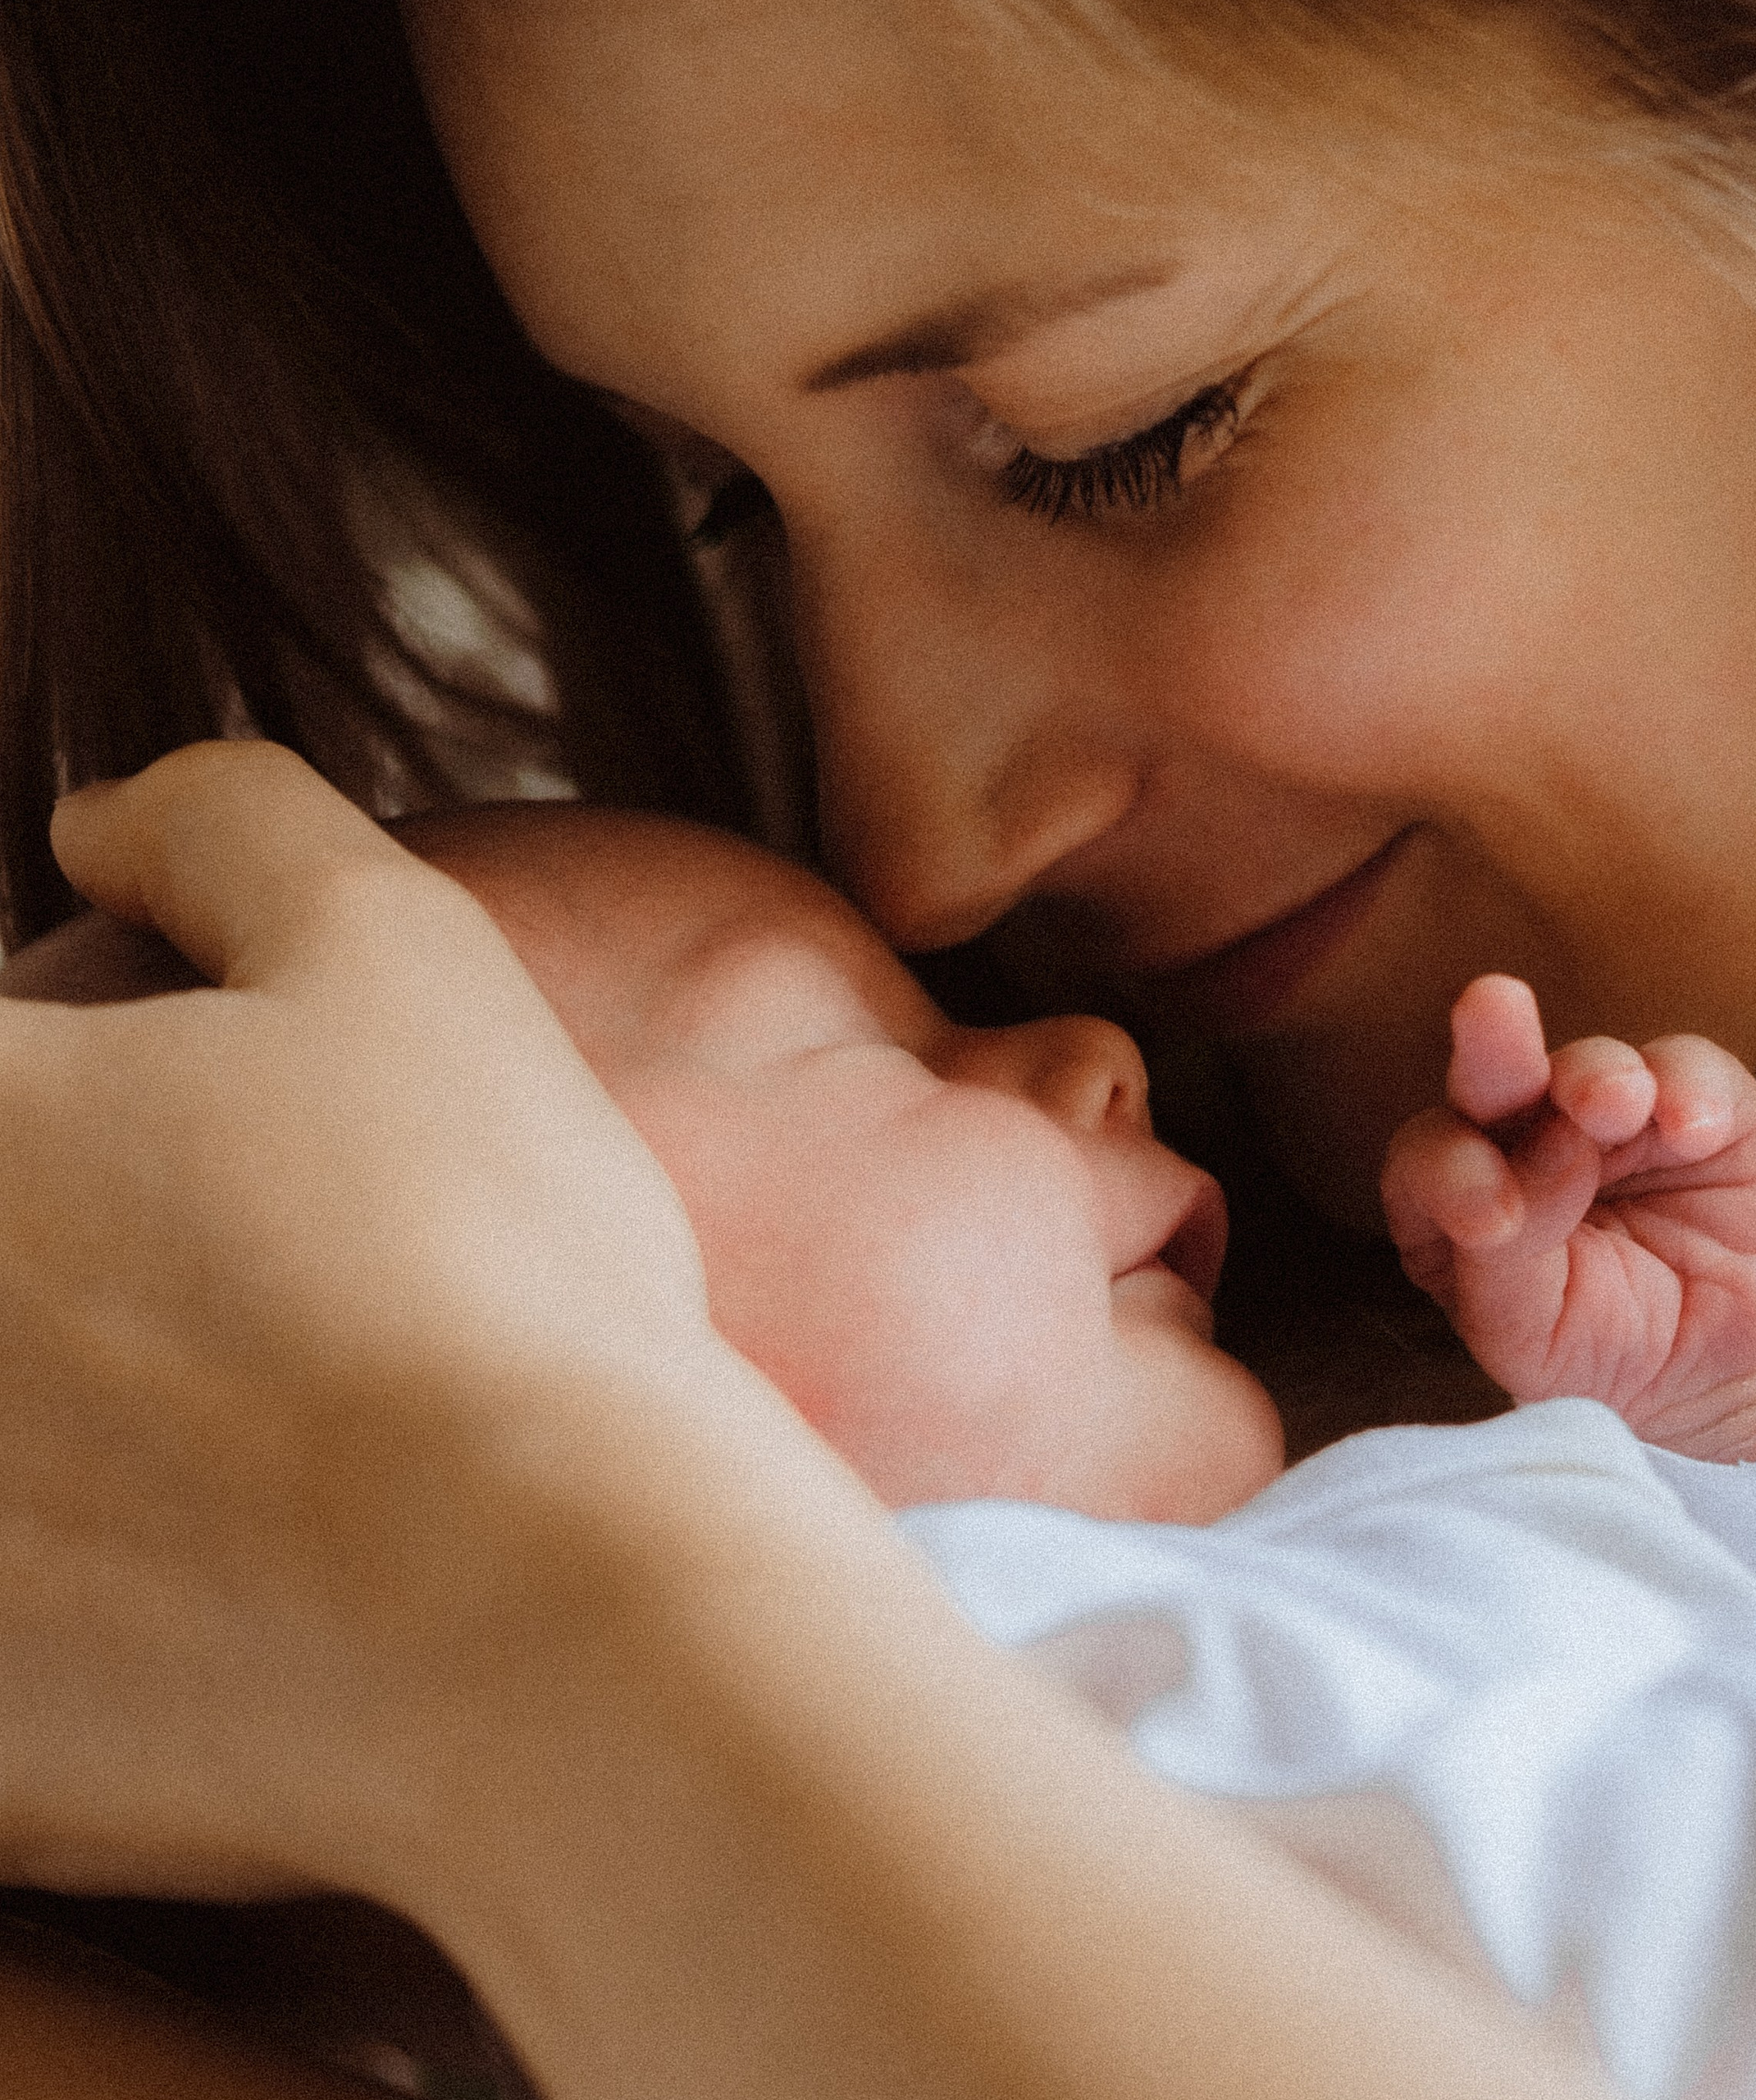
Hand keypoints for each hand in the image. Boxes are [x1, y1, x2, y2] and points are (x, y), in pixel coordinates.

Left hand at [0, 742, 744, 1900]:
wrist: (551, 1603)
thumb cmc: (485, 1257)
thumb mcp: (398, 954)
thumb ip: (224, 825)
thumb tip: (98, 822)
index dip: (53, 1086)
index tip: (144, 1135)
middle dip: (65, 1245)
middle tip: (215, 1282)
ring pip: (1, 1437)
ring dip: (70, 1421)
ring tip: (231, 1428)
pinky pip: (17, 1638)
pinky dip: (76, 1605)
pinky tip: (222, 1586)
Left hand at [1382, 975, 1755, 1459]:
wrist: (1723, 1375)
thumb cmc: (1597, 1348)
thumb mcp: (1530, 1336)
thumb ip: (1506, 1259)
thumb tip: (1530, 1167)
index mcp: (1459, 1193)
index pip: (1428, 1161)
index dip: (1448, 1173)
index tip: (1491, 1221)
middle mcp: (1524, 1136)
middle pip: (1491, 1080)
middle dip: (1491, 1048)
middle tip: (1489, 1006)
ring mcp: (1613, 1115)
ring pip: (1589, 1064)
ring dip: (1595, 1075)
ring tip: (1615, 1104)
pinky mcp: (1704, 1107)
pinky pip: (1690, 1069)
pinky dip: (1688, 1088)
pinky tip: (1691, 1127)